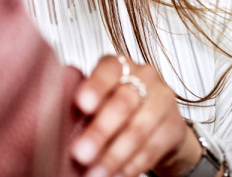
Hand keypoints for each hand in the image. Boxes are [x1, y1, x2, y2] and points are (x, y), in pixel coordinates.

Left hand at [70, 55, 203, 176]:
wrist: (156, 119)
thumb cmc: (114, 104)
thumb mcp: (99, 98)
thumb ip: (84, 103)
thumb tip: (56, 120)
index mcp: (119, 65)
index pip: (108, 70)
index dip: (95, 86)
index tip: (82, 104)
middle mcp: (144, 77)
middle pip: (123, 104)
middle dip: (100, 131)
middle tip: (80, 152)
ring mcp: (163, 100)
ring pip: (137, 130)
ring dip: (114, 155)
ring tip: (95, 172)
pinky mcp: (174, 127)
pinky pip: (151, 149)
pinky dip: (131, 165)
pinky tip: (116, 174)